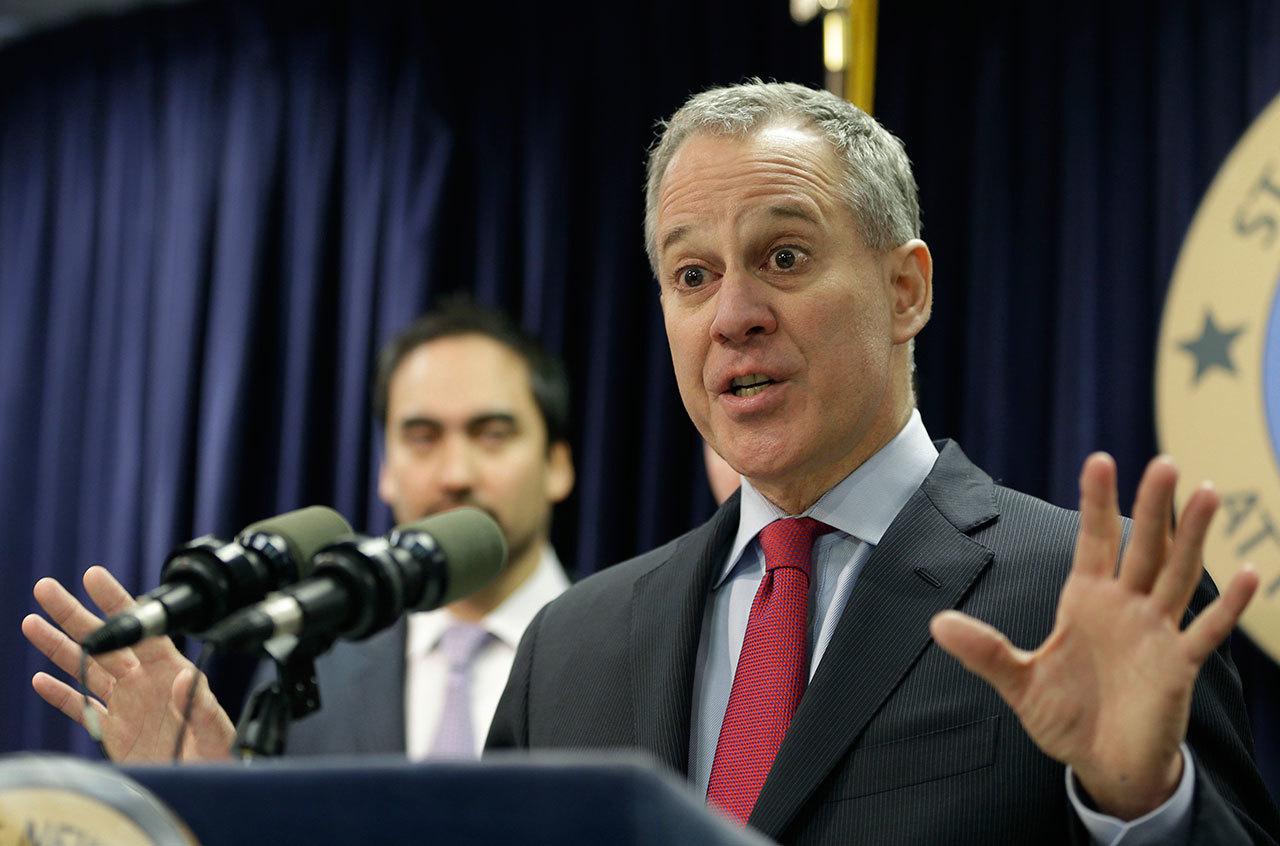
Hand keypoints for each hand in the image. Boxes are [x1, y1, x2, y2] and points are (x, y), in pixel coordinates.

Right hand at [21, 565, 235, 762]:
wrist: (204, 785)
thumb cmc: (218, 755)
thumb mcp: (216, 731)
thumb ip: (200, 706)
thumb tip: (186, 678)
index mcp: (171, 671)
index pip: (141, 629)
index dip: (116, 602)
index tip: (93, 577)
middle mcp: (145, 681)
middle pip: (104, 641)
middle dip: (74, 614)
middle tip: (46, 588)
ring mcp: (126, 703)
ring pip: (86, 668)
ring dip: (58, 647)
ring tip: (32, 621)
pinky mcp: (113, 730)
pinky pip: (81, 708)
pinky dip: (61, 695)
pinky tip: (39, 680)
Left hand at [931, 453, 1257, 819]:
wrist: (1104, 766)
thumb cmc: (1065, 718)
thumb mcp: (1018, 682)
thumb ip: (984, 651)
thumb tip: (936, 624)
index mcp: (1086, 600)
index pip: (1094, 540)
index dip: (1096, 501)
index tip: (1099, 459)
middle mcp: (1125, 607)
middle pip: (1142, 547)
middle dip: (1152, 506)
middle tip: (1163, 463)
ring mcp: (1156, 632)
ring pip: (1178, 575)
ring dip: (1193, 537)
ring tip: (1206, 492)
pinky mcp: (1179, 666)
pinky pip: (1207, 630)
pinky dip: (1228, 605)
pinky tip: (1251, 573)